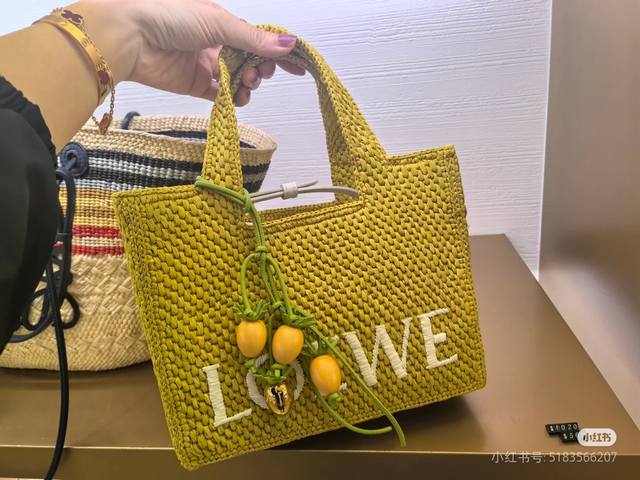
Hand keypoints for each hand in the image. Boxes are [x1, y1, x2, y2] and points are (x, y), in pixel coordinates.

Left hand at [72, 0, 304, 104]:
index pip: (258, 38)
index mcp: (222, 23)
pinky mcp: (196, 85)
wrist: (130, 36)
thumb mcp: (218, 23)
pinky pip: (222, 95)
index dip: (278, 52)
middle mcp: (217, 43)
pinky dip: (233, 98)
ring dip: (249, 85)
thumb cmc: (170, 16)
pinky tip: (236, 98)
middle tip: (259, 72)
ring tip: (246, 84)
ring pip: (239, 80)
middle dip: (261, 68)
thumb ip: (254, 38)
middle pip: (251, 61)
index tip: (298, 67)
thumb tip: (290, 44)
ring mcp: (207, 65)